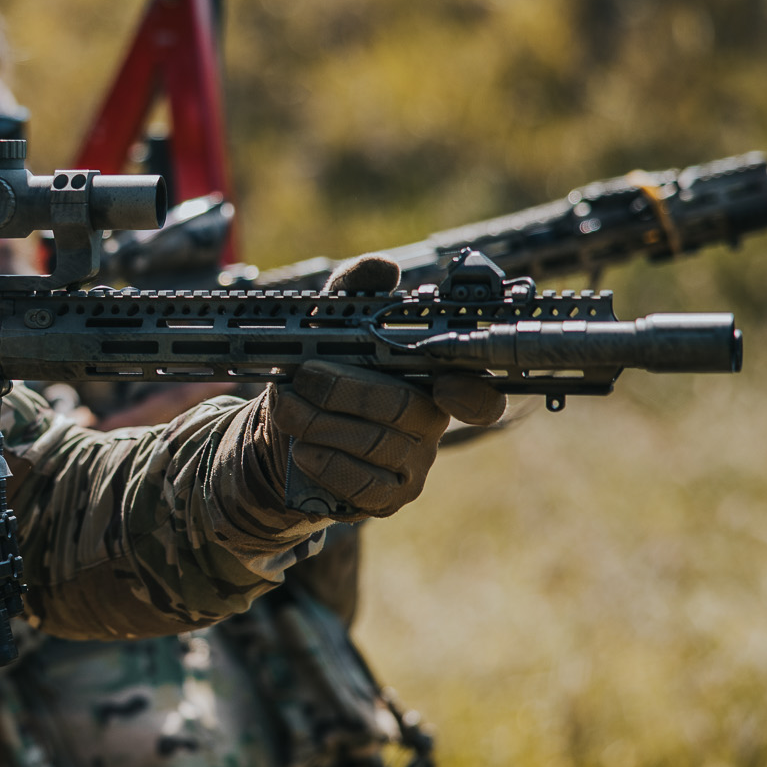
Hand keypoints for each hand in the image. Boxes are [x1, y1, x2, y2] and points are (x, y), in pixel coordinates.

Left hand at [270, 253, 504, 517]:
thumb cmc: (322, 370)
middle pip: (403, 409)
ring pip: (374, 444)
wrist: (286, 429)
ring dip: (320, 422)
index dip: (471, 395)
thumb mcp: (332, 324)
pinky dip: (323, 461)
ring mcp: (412, 466)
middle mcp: (431, 424)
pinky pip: (359, 483)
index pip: (481, 396)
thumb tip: (383, 267)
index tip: (443, 385)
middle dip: (344, 391)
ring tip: (285, 405)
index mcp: (435, 381)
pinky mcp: (384, 499)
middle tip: (302, 377)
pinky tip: (300, 447)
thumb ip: (356, 291)